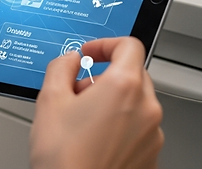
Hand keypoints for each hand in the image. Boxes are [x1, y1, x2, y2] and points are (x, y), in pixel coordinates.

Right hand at [30, 37, 163, 168]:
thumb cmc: (64, 159)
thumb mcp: (49, 99)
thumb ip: (61, 67)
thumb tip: (69, 60)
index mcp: (124, 86)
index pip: (128, 45)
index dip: (105, 44)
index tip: (90, 52)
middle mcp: (146, 108)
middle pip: (133, 74)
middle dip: (105, 77)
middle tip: (79, 92)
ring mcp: (152, 134)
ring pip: (136, 103)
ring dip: (113, 104)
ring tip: (83, 122)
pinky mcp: (151, 156)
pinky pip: (139, 129)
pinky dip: (121, 127)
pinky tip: (95, 141)